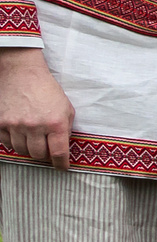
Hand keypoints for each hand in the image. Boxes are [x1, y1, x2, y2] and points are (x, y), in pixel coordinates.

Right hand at [0, 49, 74, 167]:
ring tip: (32, 138)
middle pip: (38, 155)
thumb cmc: (47, 90)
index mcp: (55, 123)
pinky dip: (13, 141)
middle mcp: (35, 126)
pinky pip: (6, 143)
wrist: (21, 73)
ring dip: (28, 148)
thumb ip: (65, 129)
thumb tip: (62, 148)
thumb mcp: (65, 108)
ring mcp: (15, 125)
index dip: (61, 164)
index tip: (62, 167)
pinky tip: (18, 133)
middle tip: (46, 149)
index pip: (59, 153)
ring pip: (21, 150)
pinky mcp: (0, 123)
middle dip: (44, 155)